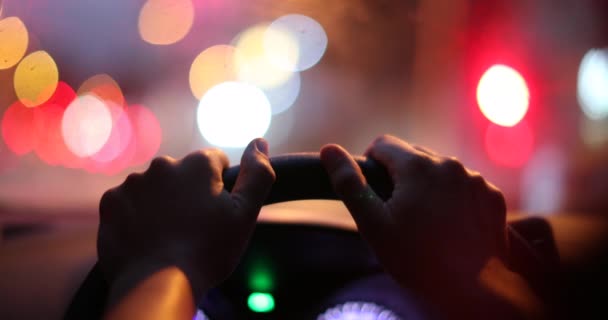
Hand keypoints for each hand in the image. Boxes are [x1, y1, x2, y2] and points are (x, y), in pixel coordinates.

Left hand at [97, 139, 274, 297]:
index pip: (215, 162)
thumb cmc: (208, 250)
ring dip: (161, 203)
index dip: (219, 187)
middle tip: (193, 228)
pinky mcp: (111, 202)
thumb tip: (260, 142)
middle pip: (182, 174)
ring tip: (168, 236)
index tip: (216, 213)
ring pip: (154, 187)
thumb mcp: (245, 214)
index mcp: (198, 164)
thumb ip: (258, 174)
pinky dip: (136, 216)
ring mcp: (133, 183)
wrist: (158, 284)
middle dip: (188, 193)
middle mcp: (163, 165)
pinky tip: (146, 238)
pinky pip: (128, 203)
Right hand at [320, 134, 506, 290]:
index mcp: (417, 166)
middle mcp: (450, 164)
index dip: (371, 164)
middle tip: (397, 212)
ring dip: (429, 186)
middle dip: (401, 176)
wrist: (473, 291)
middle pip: (413, 156)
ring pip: (440, 170)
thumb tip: (329, 150)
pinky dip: (454, 198)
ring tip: (425, 222)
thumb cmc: (417, 259)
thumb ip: (350, 183)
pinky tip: (450, 226)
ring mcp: (475, 180)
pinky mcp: (492, 197)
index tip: (373, 192)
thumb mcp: (373, 224)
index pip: (383, 144)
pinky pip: (465, 186)